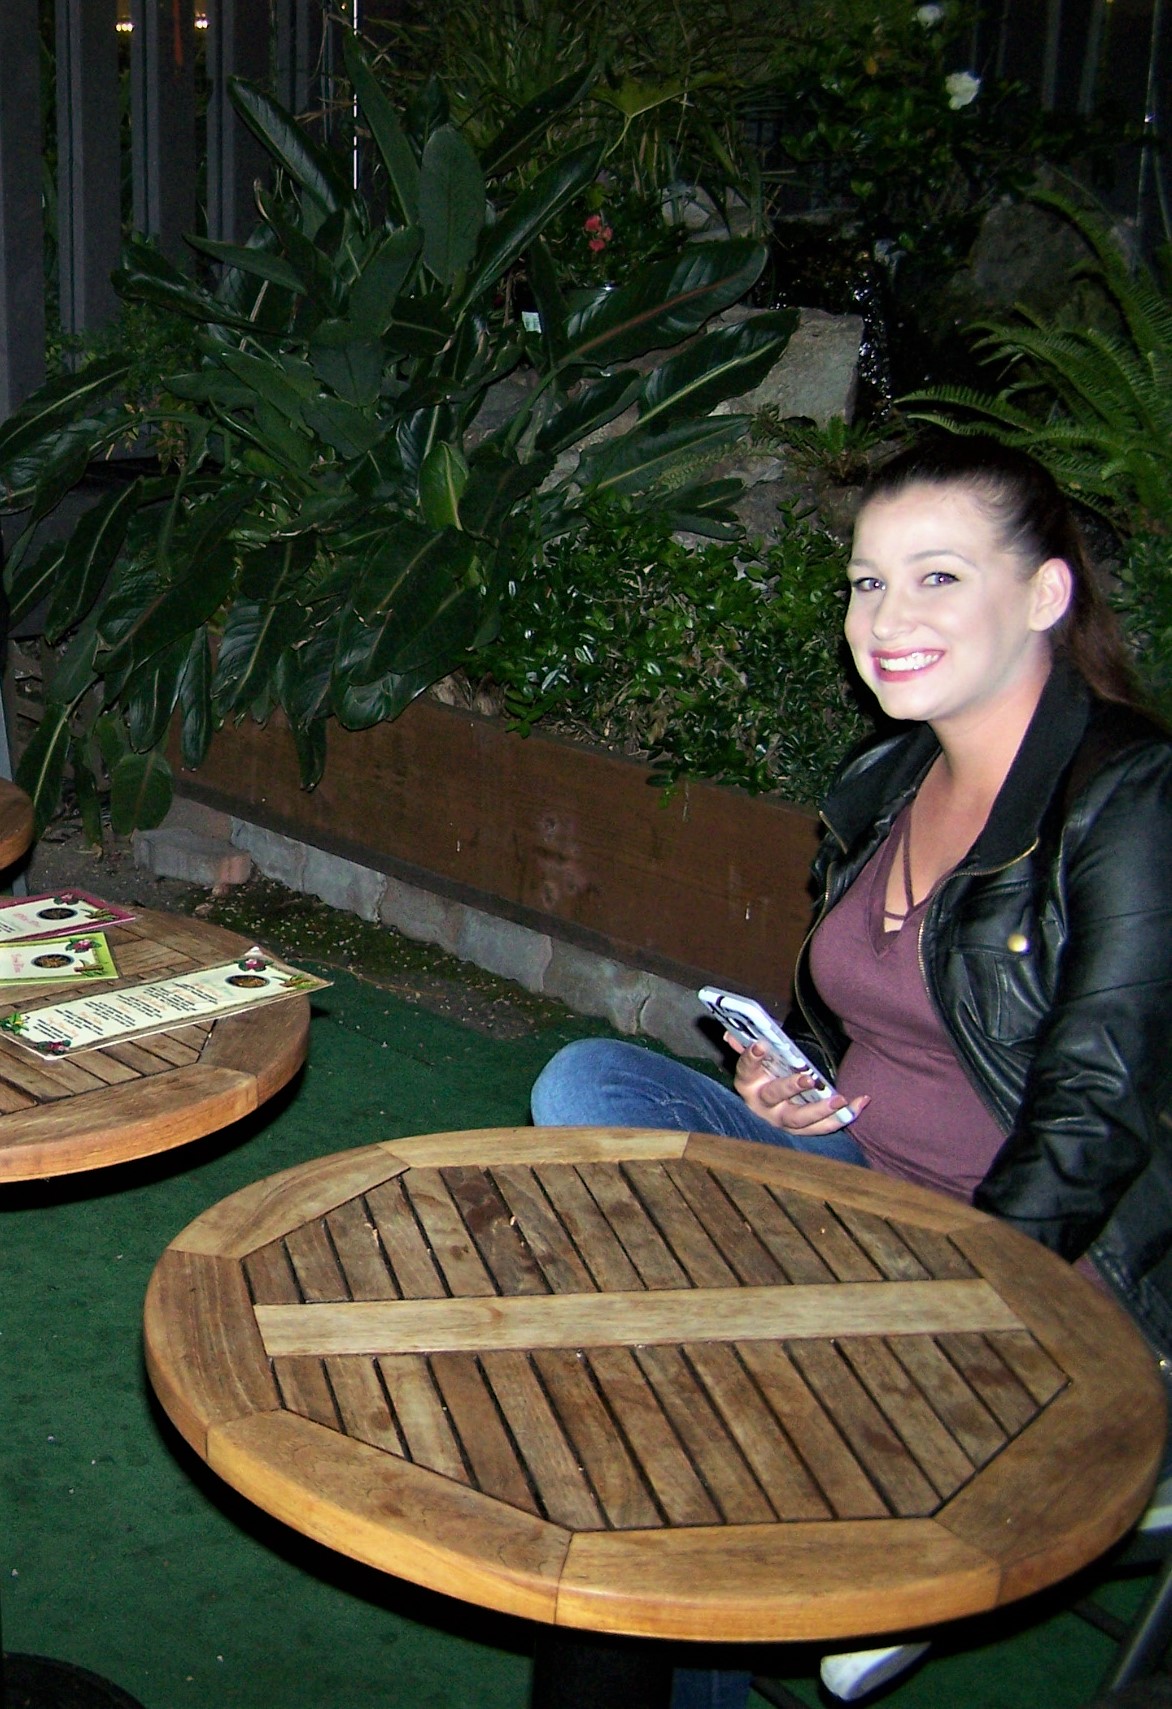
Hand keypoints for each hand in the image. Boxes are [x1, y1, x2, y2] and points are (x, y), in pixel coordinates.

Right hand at [728, 1037, 869, 1132]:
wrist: (769, 1108)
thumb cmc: (765, 1075)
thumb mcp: (754, 1062)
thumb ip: (746, 1048)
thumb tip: (729, 1035)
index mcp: (748, 1083)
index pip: (746, 1069)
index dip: (752, 1057)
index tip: (762, 1044)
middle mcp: (762, 1105)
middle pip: (774, 1096)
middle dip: (790, 1087)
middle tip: (809, 1079)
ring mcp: (782, 1120)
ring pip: (799, 1120)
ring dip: (819, 1110)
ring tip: (838, 1099)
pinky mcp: (802, 1131)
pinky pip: (823, 1127)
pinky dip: (844, 1117)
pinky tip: (861, 1102)